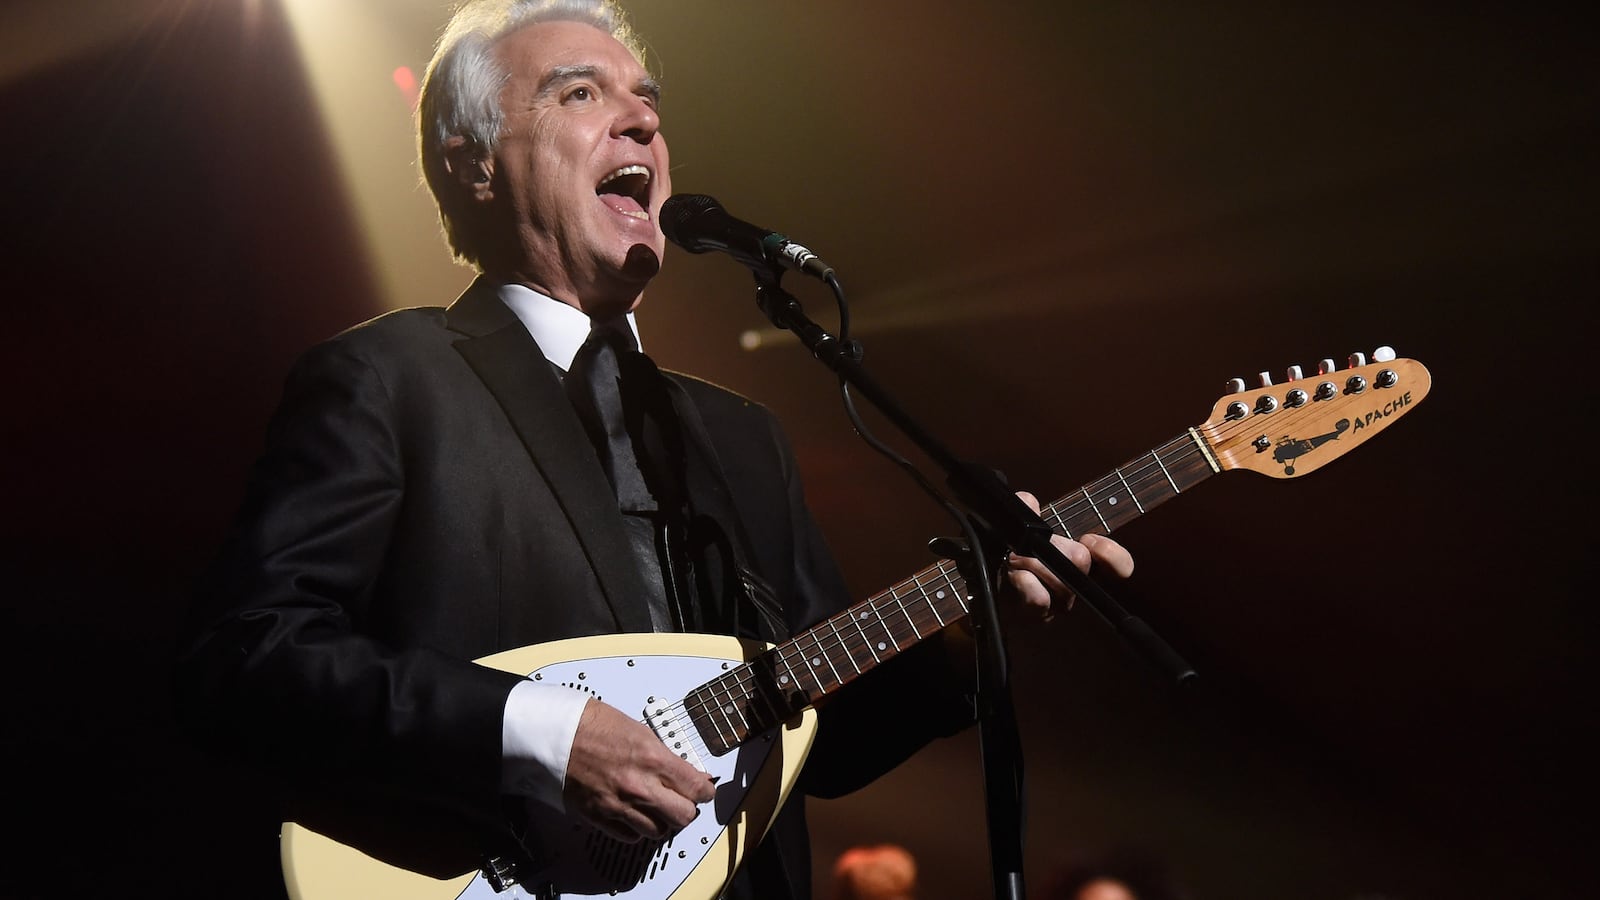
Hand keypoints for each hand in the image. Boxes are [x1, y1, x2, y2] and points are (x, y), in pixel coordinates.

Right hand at [563, 698, 715, 842]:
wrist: (555, 734)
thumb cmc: (591, 725)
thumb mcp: (639, 731)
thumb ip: (664, 756)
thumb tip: (684, 771)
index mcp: (653, 759)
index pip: (697, 789)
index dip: (705, 792)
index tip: (704, 790)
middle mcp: (639, 786)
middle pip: (683, 816)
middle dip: (687, 809)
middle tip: (683, 801)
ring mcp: (619, 805)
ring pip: (658, 832)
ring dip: (661, 821)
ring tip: (657, 809)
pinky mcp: (599, 817)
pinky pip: (630, 837)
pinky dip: (636, 829)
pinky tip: (634, 815)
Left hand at [1004, 491, 1133, 619]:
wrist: (989, 585)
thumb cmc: (1010, 555)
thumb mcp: (1017, 527)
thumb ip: (1026, 508)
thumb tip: (1028, 503)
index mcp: (1081, 563)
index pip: (1119, 566)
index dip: (1112, 554)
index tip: (1089, 539)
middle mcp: (1075, 586)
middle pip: (1081, 561)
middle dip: (1050, 546)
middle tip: (1028, 545)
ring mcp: (1057, 604)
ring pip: (1060, 583)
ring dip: (1031, 563)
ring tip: (1012, 560)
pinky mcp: (1037, 616)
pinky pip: (1040, 600)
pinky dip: (1025, 582)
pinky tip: (1014, 576)